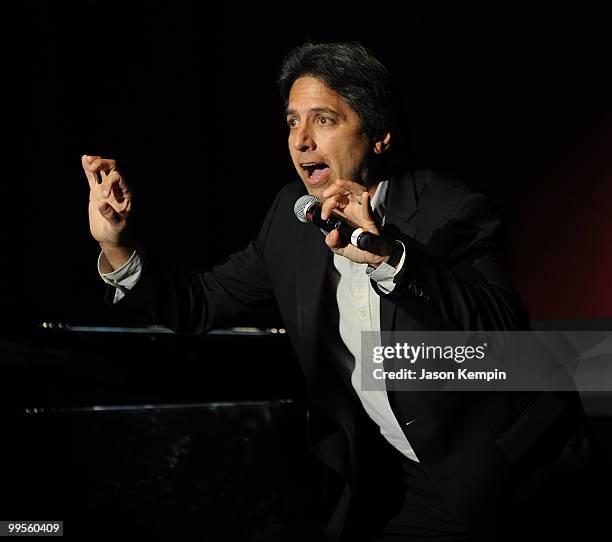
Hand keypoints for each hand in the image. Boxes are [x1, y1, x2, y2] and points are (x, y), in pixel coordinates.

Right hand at [82, 155, 134, 269]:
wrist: (111, 238)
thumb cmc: (118, 233)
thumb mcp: (117, 226)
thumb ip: (110, 215)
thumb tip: (101, 203)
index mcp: (126, 194)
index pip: (119, 179)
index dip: (110, 183)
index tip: (103, 196)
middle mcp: (117, 189)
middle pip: (113, 168)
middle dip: (103, 164)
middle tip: (93, 167)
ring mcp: (106, 189)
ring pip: (102, 170)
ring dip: (96, 163)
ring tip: (87, 159)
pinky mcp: (96, 192)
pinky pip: (92, 177)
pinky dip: (88, 169)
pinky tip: (84, 159)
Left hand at [320, 179, 390, 265]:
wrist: (372, 258)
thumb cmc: (358, 249)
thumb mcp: (339, 248)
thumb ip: (332, 242)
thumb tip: (332, 234)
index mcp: (344, 213)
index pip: (334, 201)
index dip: (327, 205)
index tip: (324, 216)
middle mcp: (353, 210)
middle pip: (345, 192)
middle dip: (334, 189)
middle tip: (325, 194)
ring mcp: (363, 213)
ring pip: (357, 192)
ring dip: (348, 186)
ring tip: (338, 183)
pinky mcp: (371, 220)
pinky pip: (368, 209)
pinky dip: (366, 202)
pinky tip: (364, 195)